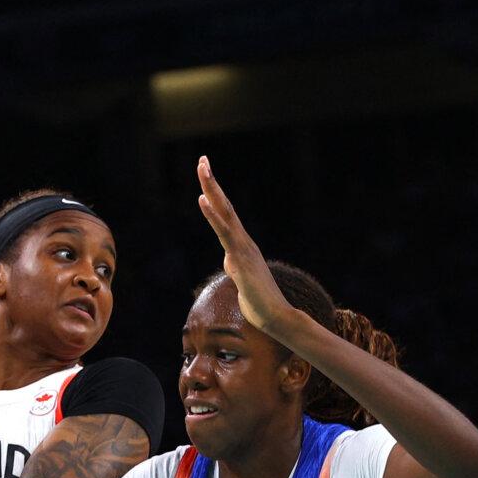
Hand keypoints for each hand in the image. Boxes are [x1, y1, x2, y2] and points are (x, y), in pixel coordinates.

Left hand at [196, 156, 296, 334]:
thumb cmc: (259, 302)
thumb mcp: (241, 279)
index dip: (215, 195)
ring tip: (202, 168)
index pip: (225, 214)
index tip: (206, 174)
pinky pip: (224, 233)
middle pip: (225, 206)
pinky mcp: (240, 259)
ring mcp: (242, 248)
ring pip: (225, 213)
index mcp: (241, 245)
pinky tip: (202, 200)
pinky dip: (212, 215)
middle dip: (212, 182)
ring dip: (212, 189)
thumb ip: (234, 265)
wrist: (275, 317)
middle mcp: (243, 241)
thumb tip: (229, 260)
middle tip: (202, 159)